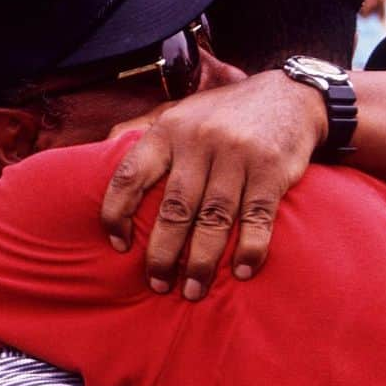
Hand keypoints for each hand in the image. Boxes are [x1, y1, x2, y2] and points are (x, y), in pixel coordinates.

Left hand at [100, 71, 325, 299]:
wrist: (290, 95)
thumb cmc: (223, 114)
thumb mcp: (179, 112)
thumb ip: (141, 132)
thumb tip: (95, 152)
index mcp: (169, 130)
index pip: (130, 176)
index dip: (117, 213)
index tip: (119, 245)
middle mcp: (199, 141)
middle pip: (174, 208)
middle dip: (162, 254)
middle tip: (157, 285)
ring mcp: (237, 156)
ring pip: (213, 219)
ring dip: (201, 261)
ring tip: (193, 291)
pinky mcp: (270, 171)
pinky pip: (256, 218)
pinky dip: (249, 249)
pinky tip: (240, 271)